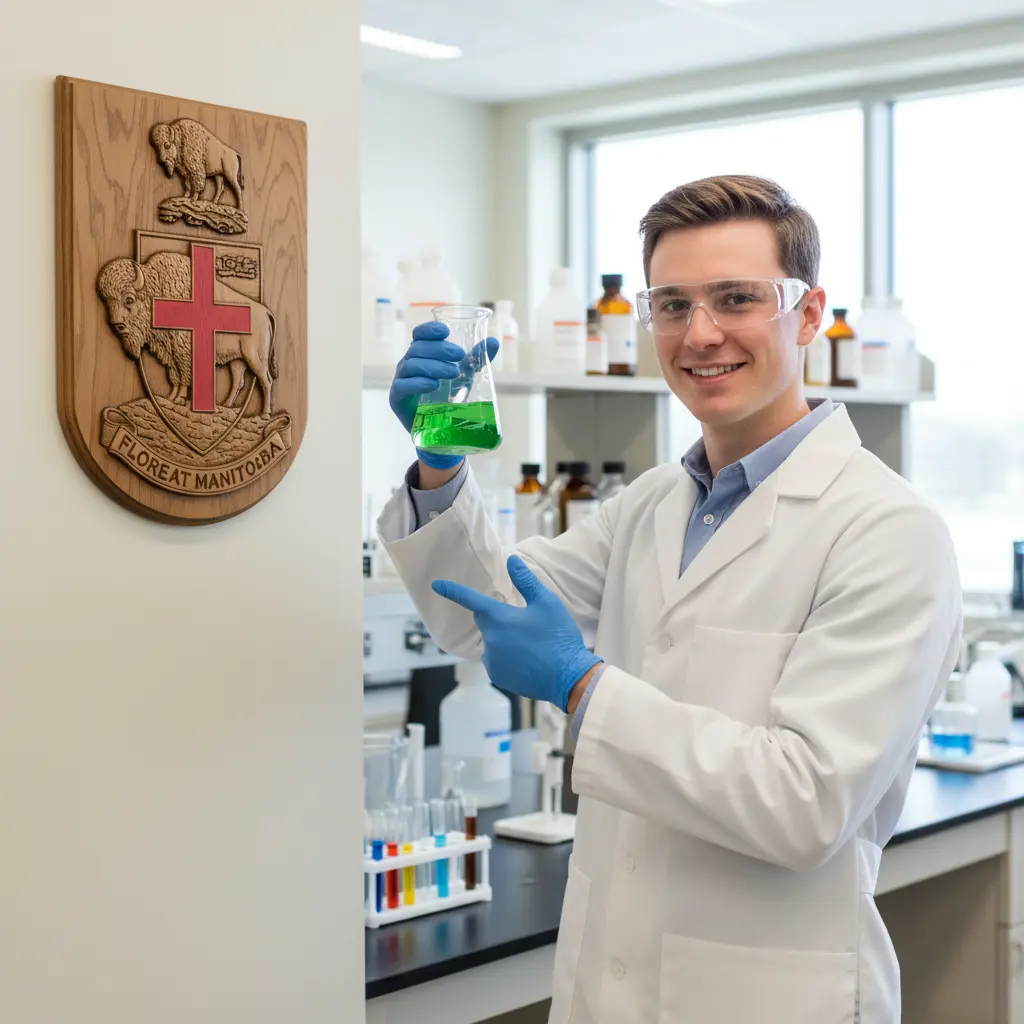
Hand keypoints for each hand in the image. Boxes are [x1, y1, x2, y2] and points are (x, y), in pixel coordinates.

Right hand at [390, 322, 499, 469]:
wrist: (440, 428)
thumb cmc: (447, 397)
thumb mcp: (464, 375)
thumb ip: (476, 359)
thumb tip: (495, 341)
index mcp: (421, 354)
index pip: (419, 335)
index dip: (429, 330)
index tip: (446, 331)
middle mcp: (408, 364)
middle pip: (417, 348)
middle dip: (439, 349)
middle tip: (459, 355)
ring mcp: (400, 380)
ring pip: (411, 365)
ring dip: (433, 366)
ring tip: (453, 372)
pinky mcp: (397, 398)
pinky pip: (403, 386)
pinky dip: (419, 383)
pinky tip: (434, 385)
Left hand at [431, 555, 601, 712]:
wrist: (569, 677)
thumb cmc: (559, 637)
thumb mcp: (547, 603)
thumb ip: (526, 581)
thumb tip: (511, 560)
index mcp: (500, 619)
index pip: (471, 600)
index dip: (452, 591)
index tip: (436, 585)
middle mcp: (491, 640)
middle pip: (485, 621)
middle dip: (497, 617)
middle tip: (523, 621)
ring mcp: (492, 661)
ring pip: (492, 642)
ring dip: (503, 639)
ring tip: (530, 644)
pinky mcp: (498, 677)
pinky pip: (496, 660)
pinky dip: (507, 657)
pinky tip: (527, 659)